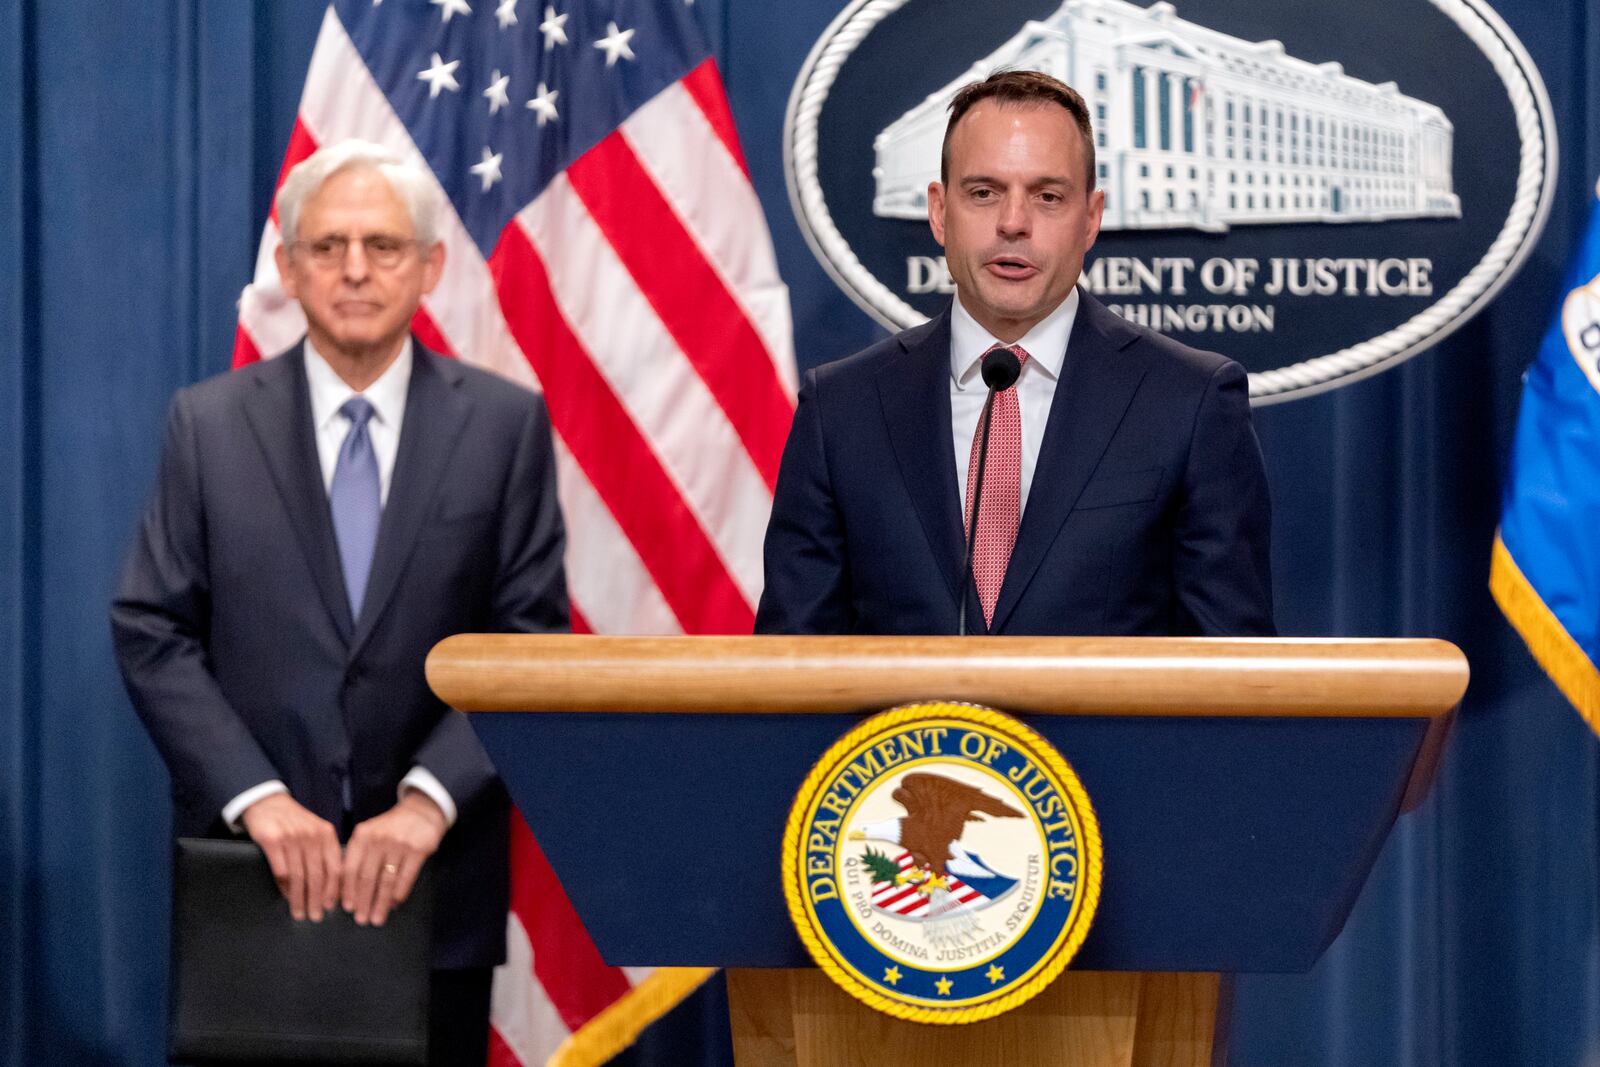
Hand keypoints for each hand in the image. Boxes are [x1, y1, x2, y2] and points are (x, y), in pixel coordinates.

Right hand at [240, 793, 341, 921]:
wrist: (267, 803)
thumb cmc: (294, 823)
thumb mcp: (315, 833)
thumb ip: (323, 854)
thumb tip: (330, 889)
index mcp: (326, 834)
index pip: (334, 867)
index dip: (334, 890)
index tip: (332, 907)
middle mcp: (311, 835)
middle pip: (317, 875)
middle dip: (317, 899)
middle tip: (315, 917)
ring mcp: (291, 837)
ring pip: (299, 876)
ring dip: (299, 898)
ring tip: (299, 912)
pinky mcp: (271, 840)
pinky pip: (280, 870)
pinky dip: (284, 887)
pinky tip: (285, 896)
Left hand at [341, 791, 446, 926]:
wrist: (421, 812)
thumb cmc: (389, 829)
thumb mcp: (369, 835)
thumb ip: (357, 857)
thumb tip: (347, 892)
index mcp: (362, 836)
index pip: (350, 868)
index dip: (348, 890)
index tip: (347, 908)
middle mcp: (378, 839)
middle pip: (367, 877)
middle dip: (363, 902)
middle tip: (361, 920)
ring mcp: (399, 844)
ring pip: (386, 881)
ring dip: (381, 903)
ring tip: (377, 918)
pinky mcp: (418, 850)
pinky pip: (406, 877)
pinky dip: (399, 894)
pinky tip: (395, 904)